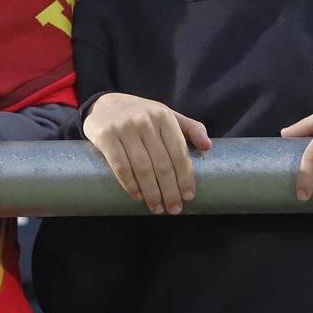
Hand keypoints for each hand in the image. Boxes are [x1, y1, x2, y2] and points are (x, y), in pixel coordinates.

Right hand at [83, 93, 211, 214]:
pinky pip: (120, 165)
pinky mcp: (105, 136)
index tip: (189, 196)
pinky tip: (137, 196)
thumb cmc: (140, 114)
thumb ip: (189, 128)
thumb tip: (208, 146)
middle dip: (170, 190)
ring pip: (142, 167)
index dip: (185, 177)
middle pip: (162, 163)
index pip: (178, 152)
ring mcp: (124, 128)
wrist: (104, 104)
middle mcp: (145, 121)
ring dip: (152, 192)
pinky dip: (130, 184)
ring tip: (157, 208)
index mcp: (163, 116)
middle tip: (174, 209)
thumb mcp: (166, 115)